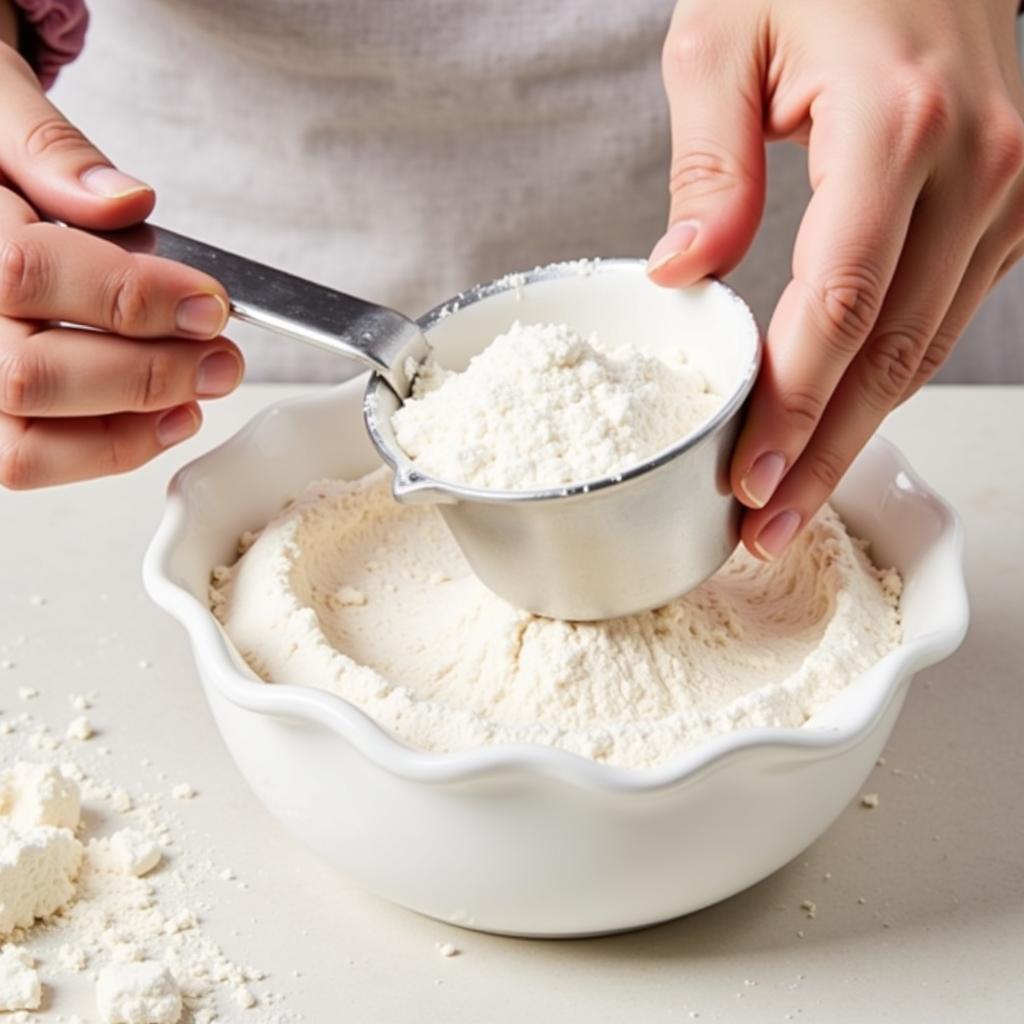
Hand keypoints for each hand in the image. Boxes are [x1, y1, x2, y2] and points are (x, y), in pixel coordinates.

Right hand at [0, 46, 241, 488]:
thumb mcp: (0, 109)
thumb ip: (53, 152)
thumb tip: (127, 201)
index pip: (28, 275)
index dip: (132, 297)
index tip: (211, 303)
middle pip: (32, 376)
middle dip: (148, 373)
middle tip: (223, 358)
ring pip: (27, 439)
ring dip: (136, 423)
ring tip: (204, 389)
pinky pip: (31, 461)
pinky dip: (113, 450)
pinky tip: (173, 417)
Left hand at [649, 0, 1023, 556]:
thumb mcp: (720, 38)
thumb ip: (706, 167)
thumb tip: (681, 275)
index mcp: (895, 124)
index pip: (835, 307)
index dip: (790, 410)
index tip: (745, 477)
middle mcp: (976, 163)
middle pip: (887, 354)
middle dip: (822, 455)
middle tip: (765, 525)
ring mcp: (1008, 186)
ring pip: (925, 348)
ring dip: (857, 433)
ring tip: (794, 498)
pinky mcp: (1010, 202)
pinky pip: (946, 314)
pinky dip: (888, 377)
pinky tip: (841, 420)